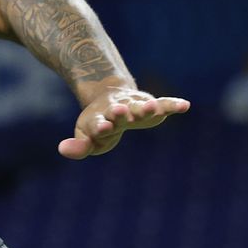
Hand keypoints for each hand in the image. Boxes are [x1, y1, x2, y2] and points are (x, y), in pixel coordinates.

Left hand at [59, 87, 189, 159]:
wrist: (111, 98)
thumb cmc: (100, 124)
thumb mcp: (87, 136)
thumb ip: (79, 146)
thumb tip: (63, 149)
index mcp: (99, 120)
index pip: (98, 124)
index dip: (100, 126)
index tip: (103, 128)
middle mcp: (116, 110)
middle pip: (119, 112)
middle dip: (120, 113)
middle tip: (120, 112)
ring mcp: (133, 105)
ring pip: (140, 106)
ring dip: (145, 107)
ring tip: (152, 107)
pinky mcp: (150, 103)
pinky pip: (164, 103)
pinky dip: (173, 104)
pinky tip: (185, 105)